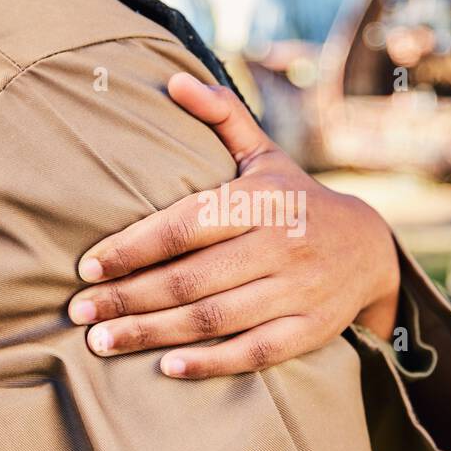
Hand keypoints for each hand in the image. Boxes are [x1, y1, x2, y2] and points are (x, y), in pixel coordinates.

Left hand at [67, 73, 399, 379]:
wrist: (371, 249)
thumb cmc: (295, 200)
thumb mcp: (265, 155)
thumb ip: (221, 117)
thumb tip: (174, 82)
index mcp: (261, 200)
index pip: (186, 225)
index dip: (133, 248)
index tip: (87, 266)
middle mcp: (280, 245)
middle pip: (191, 278)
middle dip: (129, 298)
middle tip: (80, 314)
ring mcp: (297, 290)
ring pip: (214, 318)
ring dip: (153, 333)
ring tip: (103, 342)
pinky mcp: (309, 329)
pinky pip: (253, 352)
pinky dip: (209, 364)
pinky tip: (166, 368)